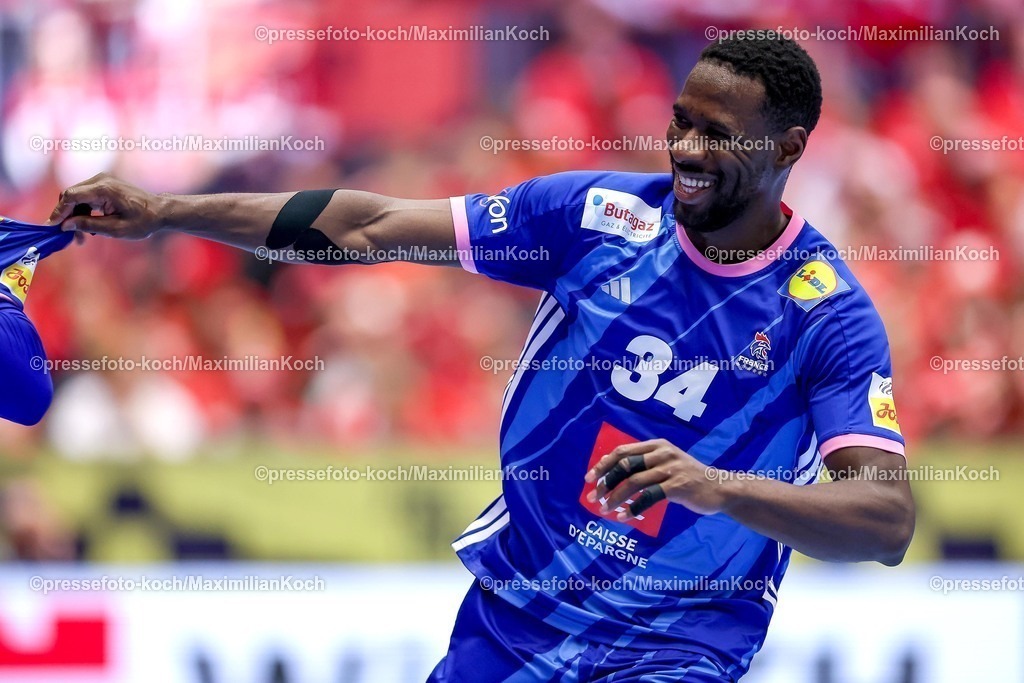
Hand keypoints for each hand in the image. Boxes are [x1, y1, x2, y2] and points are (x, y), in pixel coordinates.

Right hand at [49, 172, 163, 239]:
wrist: (160, 211)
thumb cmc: (143, 221)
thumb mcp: (116, 229)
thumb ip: (89, 225)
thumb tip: (66, 225)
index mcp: (104, 188)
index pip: (71, 196)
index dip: (59, 211)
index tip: (53, 226)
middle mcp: (101, 180)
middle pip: (71, 195)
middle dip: (67, 216)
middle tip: (71, 237)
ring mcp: (102, 180)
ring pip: (77, 197)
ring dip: (75, 216)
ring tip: (82, 237)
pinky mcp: (104, 185)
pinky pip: (86, 197)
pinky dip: (83, 211)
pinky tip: (89, 227)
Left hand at [585, 439, 728, 519]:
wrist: (719, 488)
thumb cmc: (688, 477)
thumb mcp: (667, 463)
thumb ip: (645, 465)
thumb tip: (613, 476)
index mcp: (656, 446)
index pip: (622, 451)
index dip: (604, 464)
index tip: (589, 478)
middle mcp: (662, 453)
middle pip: (625, 465)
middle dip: (605, 481)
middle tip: (593, 497)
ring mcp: (670, 469)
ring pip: (634, 482)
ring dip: (615, 497)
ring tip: (604, 510)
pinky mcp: (677, 486)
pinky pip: (648, 497)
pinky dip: (633, 508)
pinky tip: (623, 517)